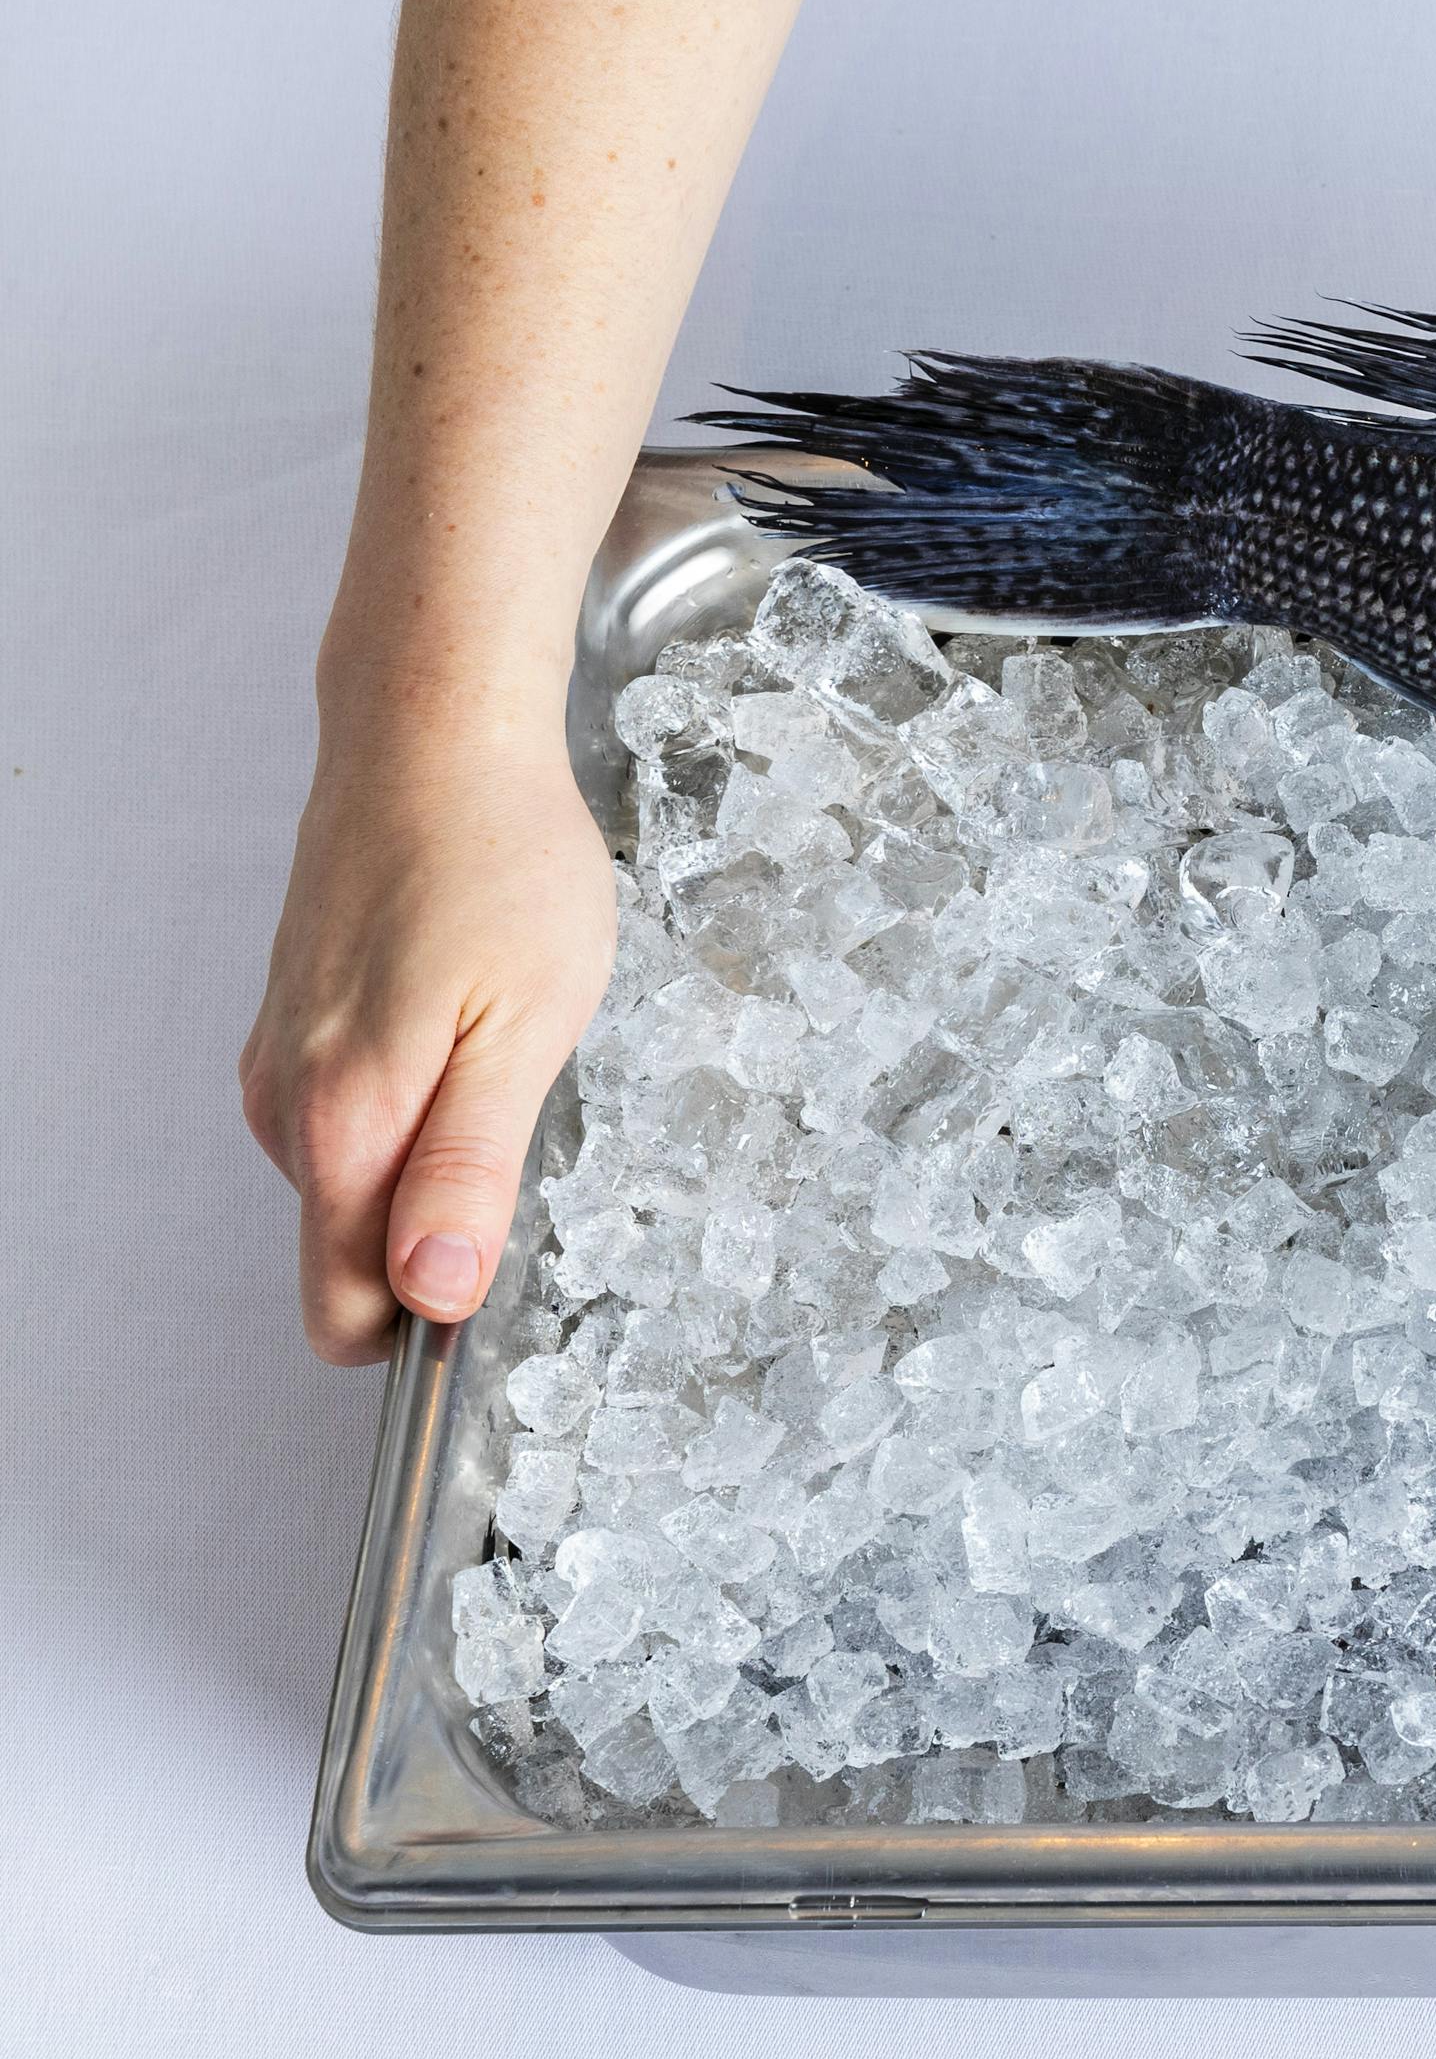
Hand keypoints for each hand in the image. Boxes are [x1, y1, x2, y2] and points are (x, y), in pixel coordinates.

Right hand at [243, 712, 616, 1360]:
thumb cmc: (498, 865)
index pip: (349, 1310)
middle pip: (351, 1254)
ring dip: (434, 1159)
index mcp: (342, 1123)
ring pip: (355, 1184)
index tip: (504, 1268)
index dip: (430, 1318)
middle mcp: (289, 1106)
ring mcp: (284, 1063)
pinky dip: (414, 1103)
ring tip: (506, 1060)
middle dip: (440, 1236)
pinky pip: (352, 1119)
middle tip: (529, 1131)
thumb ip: (470, 1172)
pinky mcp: (297, 1026)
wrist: (433, 740)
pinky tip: (467, 1029)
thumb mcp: (526, 1032)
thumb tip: (432, 1292)